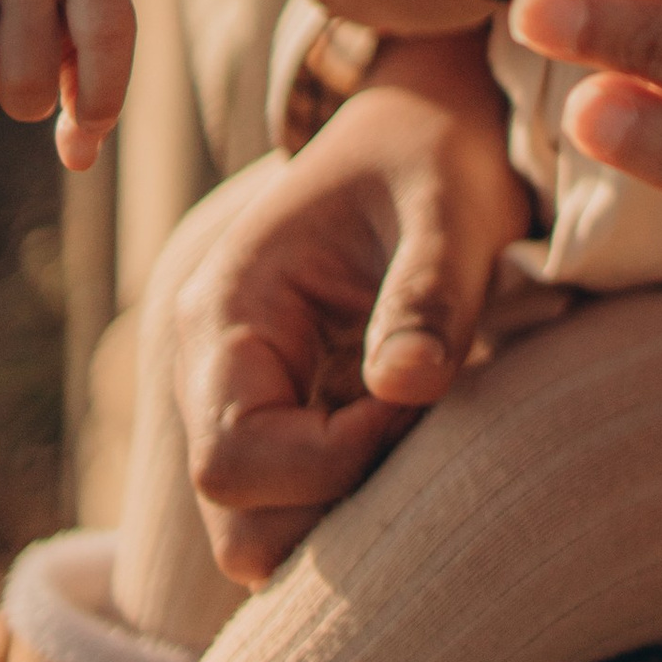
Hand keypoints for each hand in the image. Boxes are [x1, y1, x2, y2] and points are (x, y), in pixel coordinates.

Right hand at [172, 33, 534, 582]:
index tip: (421, 392)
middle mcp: (213, 372)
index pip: (235, 458)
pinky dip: (362, 498)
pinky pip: (304, 507)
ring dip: (349, 514)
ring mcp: (246, 405)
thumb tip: (404, 387)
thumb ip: (427, 293)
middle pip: (235, 524)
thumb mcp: (448, 206)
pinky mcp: (291, 422)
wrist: (428, 129)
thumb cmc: (435, 156)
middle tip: (423, 427)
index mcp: (225, 314)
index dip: (337, 457)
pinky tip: (419, 436)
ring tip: (424, 432)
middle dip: (335, 511)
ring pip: (266, 532)